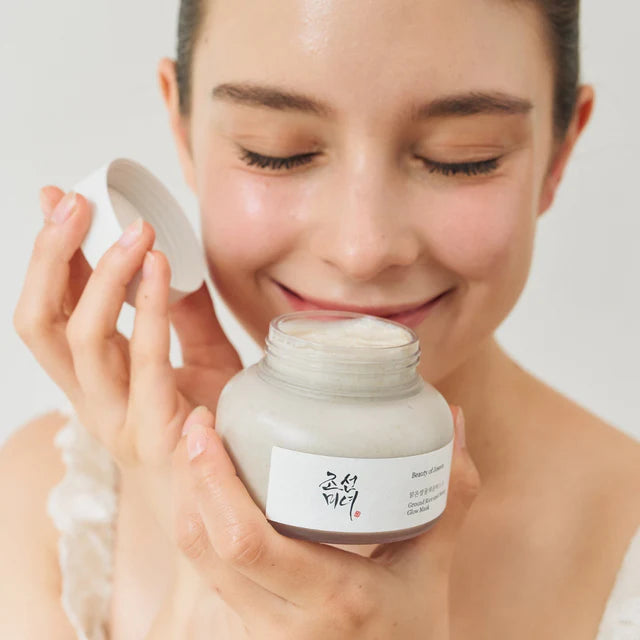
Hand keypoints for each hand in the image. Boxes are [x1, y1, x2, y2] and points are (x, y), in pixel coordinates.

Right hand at [13, 187, 241, 539]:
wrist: (244, 481)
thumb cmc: (217, 416)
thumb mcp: (199, 351)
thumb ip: (180, 310)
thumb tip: (164, 256)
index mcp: (94, 380)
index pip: (51, 310)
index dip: (49, 255)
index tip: (58, 200)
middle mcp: (92, 399)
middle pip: (40, 324)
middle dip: (51, 257)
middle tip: (76, 204)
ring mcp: (116, 419)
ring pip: (79, 339)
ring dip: (103, 275)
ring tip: (135, 232)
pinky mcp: (153, 431)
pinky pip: (142, 360)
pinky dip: (147, 308)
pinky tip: (160, 268)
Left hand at [172, 404, 479, 638]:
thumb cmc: (413, 630)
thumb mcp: (436, 565)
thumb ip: (451, 494)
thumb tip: (452, 421)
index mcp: (335, 598)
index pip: (246, 542)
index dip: (212, 482)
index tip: (209, 428)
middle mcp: (285, 622)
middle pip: (207, 546)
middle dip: (190, 478)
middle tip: (200, 425)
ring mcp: (262, 631)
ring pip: (199, 561)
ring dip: (188, 499)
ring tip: (198, 448)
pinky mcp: (251, 628)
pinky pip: (208, 572)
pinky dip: (200, 523)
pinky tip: (212, 488)